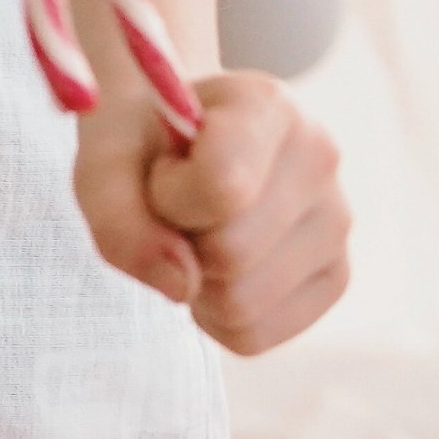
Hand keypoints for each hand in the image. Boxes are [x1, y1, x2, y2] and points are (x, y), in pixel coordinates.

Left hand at [71, 72, 350, 352]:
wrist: (168, 137)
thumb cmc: (136, 144)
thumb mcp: (101, 162)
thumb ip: (117, 217)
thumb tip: (180, 288)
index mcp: (266, 103)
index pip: (222, 187)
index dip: (167, 194)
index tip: (161, 167)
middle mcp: (319, 156)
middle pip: (230, 254)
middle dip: (177, 238)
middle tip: (174, 199)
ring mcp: (337, 218)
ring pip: (242, 304)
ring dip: (193, 279)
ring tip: (196, 225)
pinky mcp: (335, 275)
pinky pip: (254, 335)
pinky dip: (214, 313)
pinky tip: (212, 262)